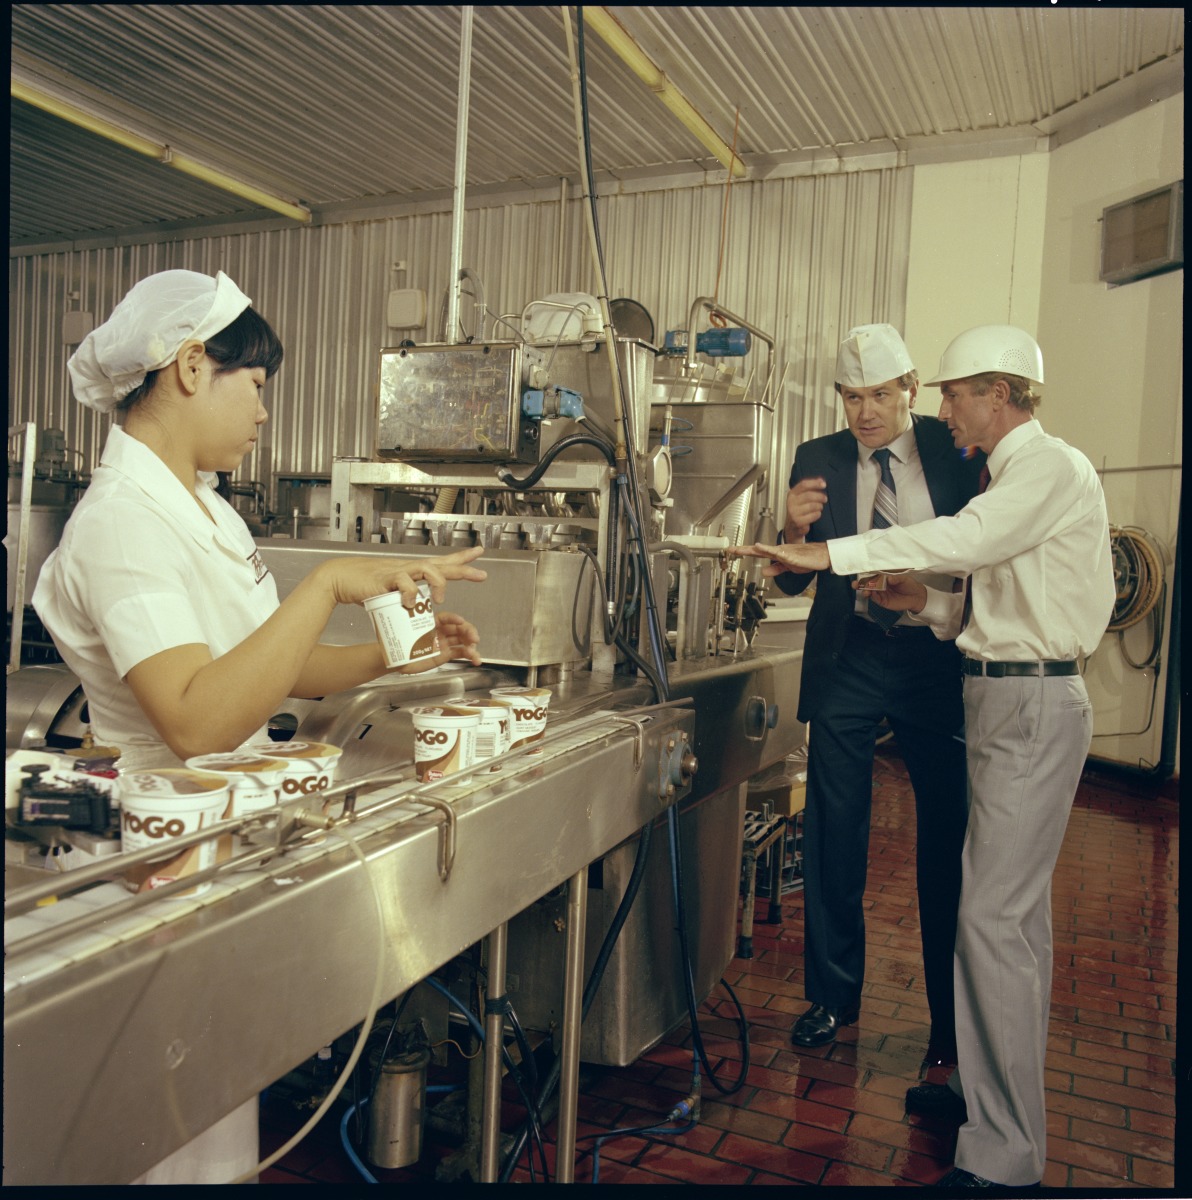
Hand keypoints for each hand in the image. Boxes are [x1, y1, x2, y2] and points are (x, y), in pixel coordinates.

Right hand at [318, 545, 486, 606]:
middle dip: (463, 569)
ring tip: (440, 599)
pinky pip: (403, 582)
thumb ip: (407, 597)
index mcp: (413, 571)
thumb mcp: (393, 590)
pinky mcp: (386, 579)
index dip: (461, 558)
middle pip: (441, 564)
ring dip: (437, 583)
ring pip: (426, 569)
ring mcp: (399, 572)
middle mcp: (409, 568)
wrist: (341, 577)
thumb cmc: (366, 584)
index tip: (479, 552)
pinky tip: (410, 602)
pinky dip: (409, 593)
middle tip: (480, 574)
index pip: (442, 562)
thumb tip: (419, 608)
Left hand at [399, 611, 481, 671]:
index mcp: (431, 623)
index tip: (460, 621)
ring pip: (463, 641)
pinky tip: (476, 660)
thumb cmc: (400, 643)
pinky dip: (470, 656)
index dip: (454, 618)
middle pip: (459, 628)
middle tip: (474, 639)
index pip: (445, 618)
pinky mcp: (446, 654)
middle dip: (469, 632)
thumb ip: (411, 627)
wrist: (397, 660)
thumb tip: (409, 619)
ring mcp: (445, 642)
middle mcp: (440, 631)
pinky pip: (461, 653)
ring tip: (474, 654)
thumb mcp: (404, 632)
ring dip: (472, 646)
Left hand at [726, 541, 829, 575]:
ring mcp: (784, 552)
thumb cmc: (807, 559)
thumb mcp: (788, 567)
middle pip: (757, 550)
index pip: (757, 553)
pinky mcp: (791, 555)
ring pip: (765, 550)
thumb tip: (763, 571)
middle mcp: (778, 550)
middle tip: (730, 550)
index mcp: (776, 553)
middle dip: (743, 550)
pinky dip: (768, 550)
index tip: (732, 551)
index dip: (745, 552)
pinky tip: (760, 547)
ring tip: (740, 549)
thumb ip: (776, 568)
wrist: (822, 556)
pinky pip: (778, 552)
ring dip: (752, 549)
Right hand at [784, 477, 826, 540]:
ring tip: (819, 507)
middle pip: (809, 495)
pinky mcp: (798, 521)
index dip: (815, 483)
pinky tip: (816, 514)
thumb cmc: (800, 509)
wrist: (792, 527)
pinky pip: (814, 515)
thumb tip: (821, 480)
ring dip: (819, 506)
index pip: (803, 485)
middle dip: (820, 496)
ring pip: (812, 506)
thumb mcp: (802, 497)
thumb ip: (811, 488)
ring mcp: (793, 512)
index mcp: (792, 494)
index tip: (824, 485)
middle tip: (825, 499)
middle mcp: (791, 502)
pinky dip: (818, 514)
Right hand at [854, 574, 926, 612]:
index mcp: (883, 578)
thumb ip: (895, 578)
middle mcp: (880, 586)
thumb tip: (888, 578)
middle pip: (868, 585)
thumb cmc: (909, 584)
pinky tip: (872, 594)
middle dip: (860, 584)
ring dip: (865, 591)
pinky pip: (876, 599)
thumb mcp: (903, 578)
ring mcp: (881, 594)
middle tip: (854, 584)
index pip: (872, 576)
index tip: (859, 574)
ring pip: (870, 592)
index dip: (865, 575)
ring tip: (865, 591)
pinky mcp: (883, 601)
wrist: (916, 596)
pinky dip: (873, 597)